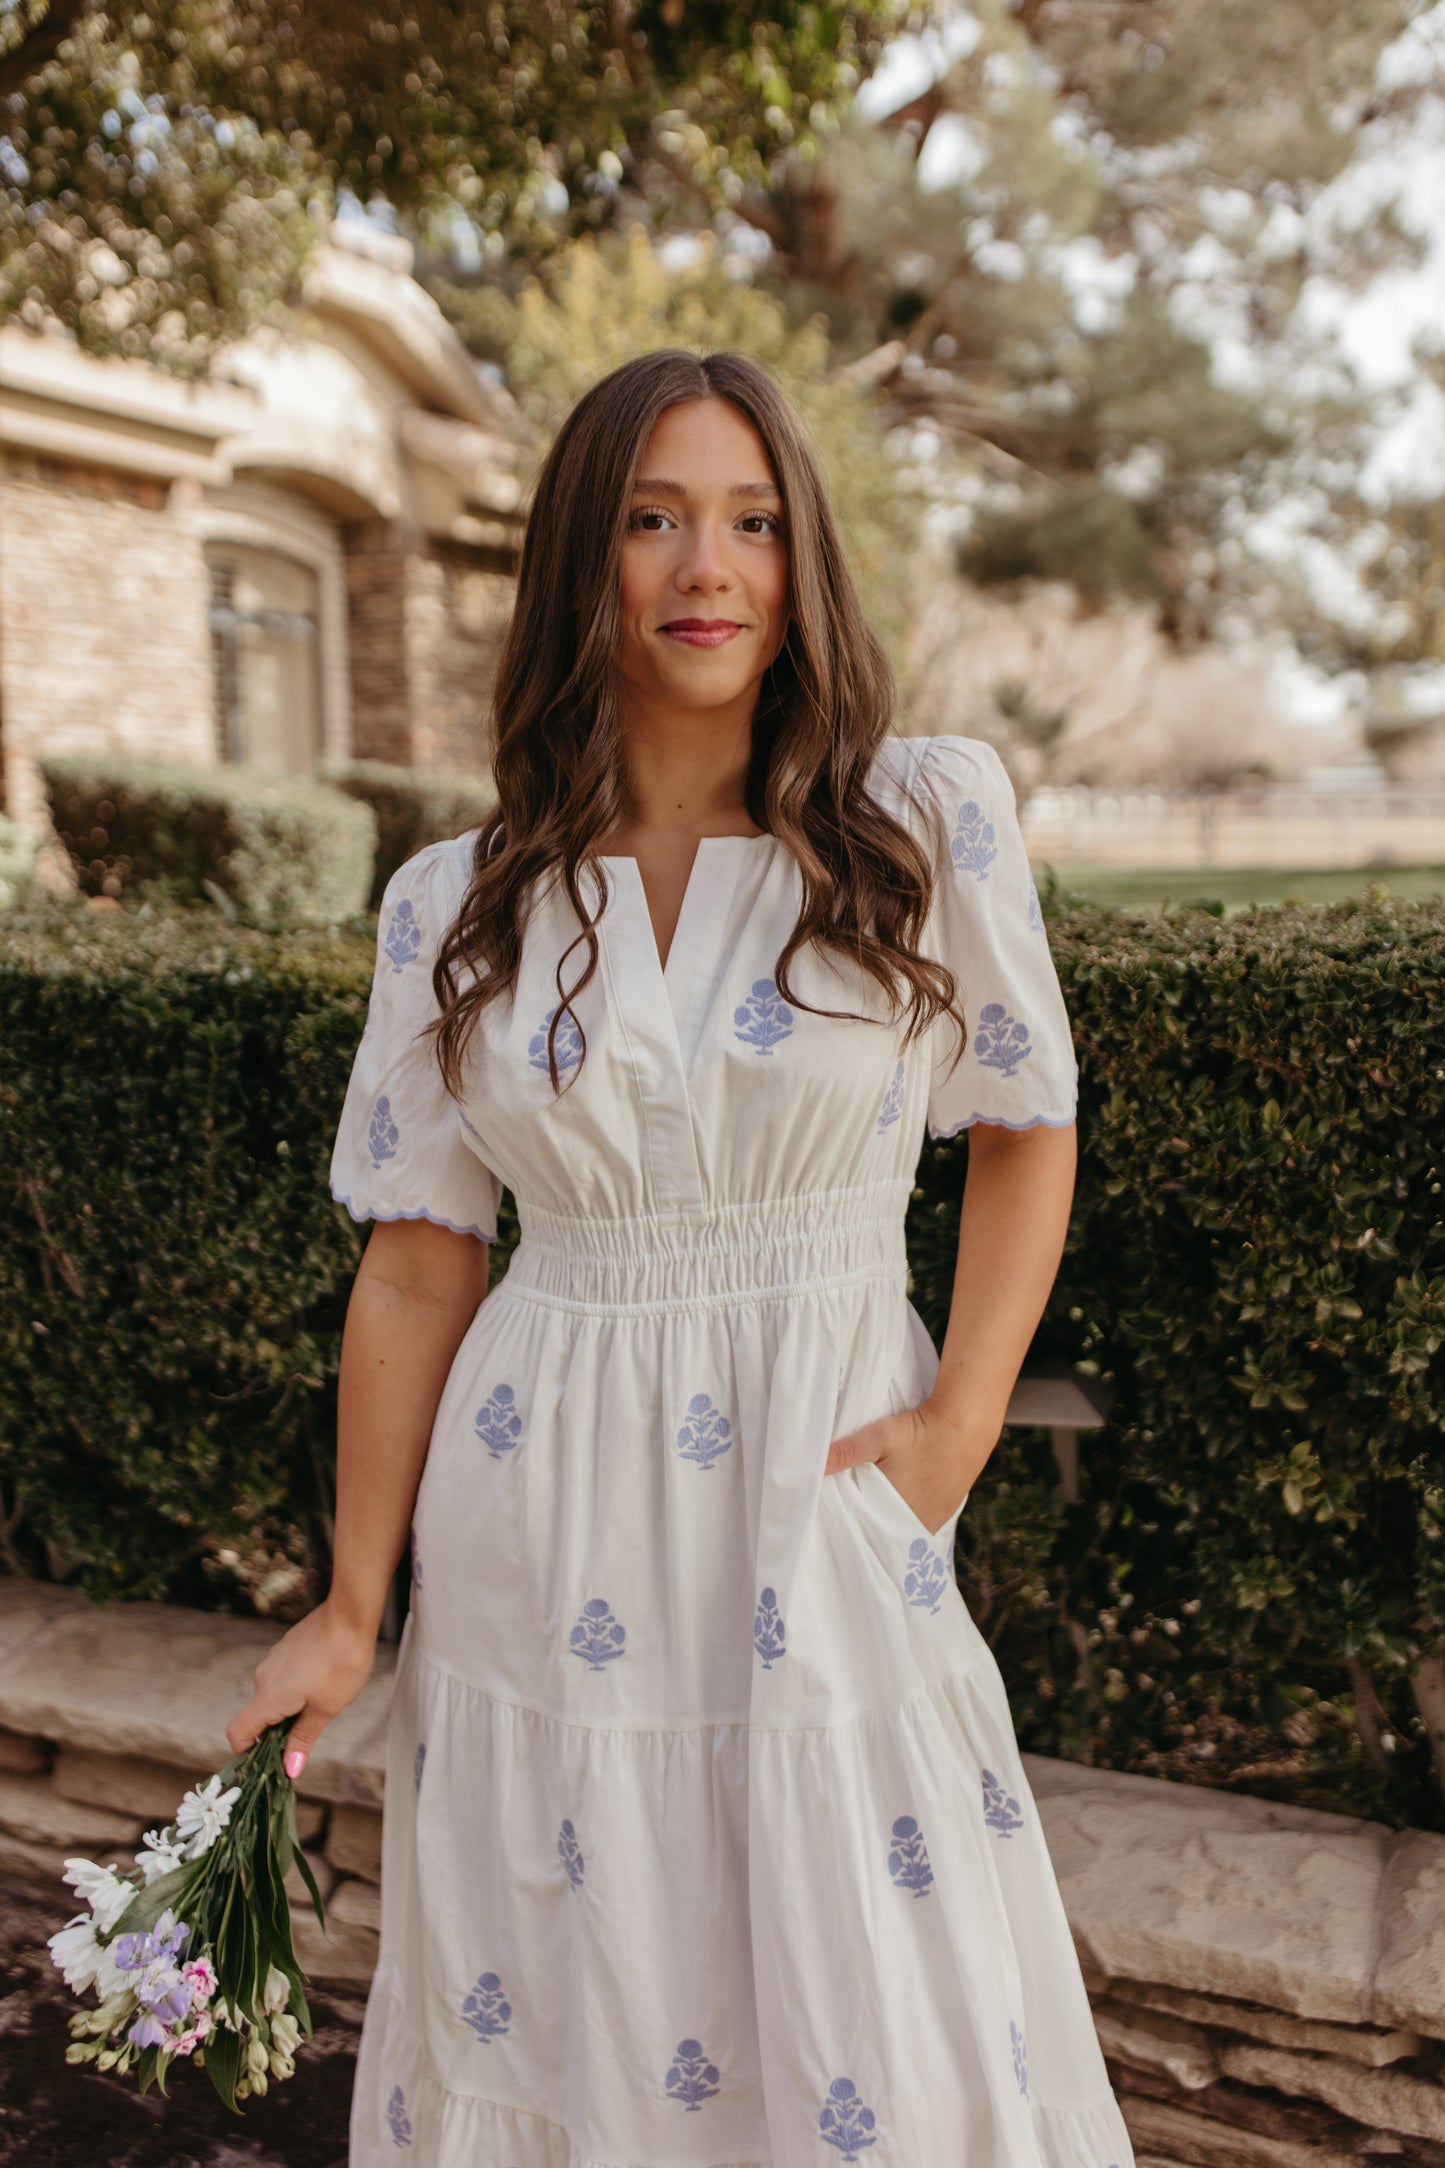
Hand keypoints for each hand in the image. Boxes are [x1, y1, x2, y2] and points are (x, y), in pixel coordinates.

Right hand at [224, 1598, 379, 1780]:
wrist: (351, 1614)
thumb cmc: (341, 1662)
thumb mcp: (326, 1709)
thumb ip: (303, 1739)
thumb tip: (290, 1770)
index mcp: (268, 1697)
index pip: (237, 1732)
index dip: (246, 1752)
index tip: (269, 1760)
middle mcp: (263, 1678)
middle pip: (258, 1716)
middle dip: (278, 1731)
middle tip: (311, 1732)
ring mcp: (274, 1660)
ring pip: (273, 1696)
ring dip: (290, 1708)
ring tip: (324, 1701)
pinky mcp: (286, 1648)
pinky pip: (283, 1678)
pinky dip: (296, 1688)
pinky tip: (324, 1680)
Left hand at [824, 1399, 997, 1536]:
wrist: (964, 1427)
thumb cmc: (920, 1432)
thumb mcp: (879, 1437)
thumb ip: (846, 1452)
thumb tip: (813, 1463)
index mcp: (894, 1514)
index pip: (863, 1534)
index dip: (846, 1531)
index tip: (829, 1525)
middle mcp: (915, 1525)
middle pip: (880, 1535)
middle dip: (863, 1530)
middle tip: (842, 1521)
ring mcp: (931, 1523)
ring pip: (899, 1533)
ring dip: (884, 1527)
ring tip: (864, 1517)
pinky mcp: (942, 1516)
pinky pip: (916, 1528)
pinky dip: (902, 1523)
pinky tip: (891, 1512)